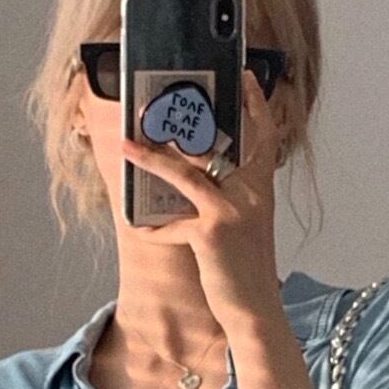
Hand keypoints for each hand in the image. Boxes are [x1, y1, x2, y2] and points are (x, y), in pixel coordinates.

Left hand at [120, 68, 285, 329]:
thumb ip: (228, 200)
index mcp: (260, 190)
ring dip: (151, 159)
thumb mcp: (244, 229)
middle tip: (150, 107)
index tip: (244, 77)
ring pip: (185, 173)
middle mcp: (250, 194)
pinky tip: (141, 230)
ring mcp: (232, 210)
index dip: (254, 106)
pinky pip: (174, 224)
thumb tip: (192, 176)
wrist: (256, 311)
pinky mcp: (212, 232)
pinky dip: (156, 229)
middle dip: (179, 123)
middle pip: (212, 145)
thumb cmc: (245, 271)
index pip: (262, 138)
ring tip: (126, 145)